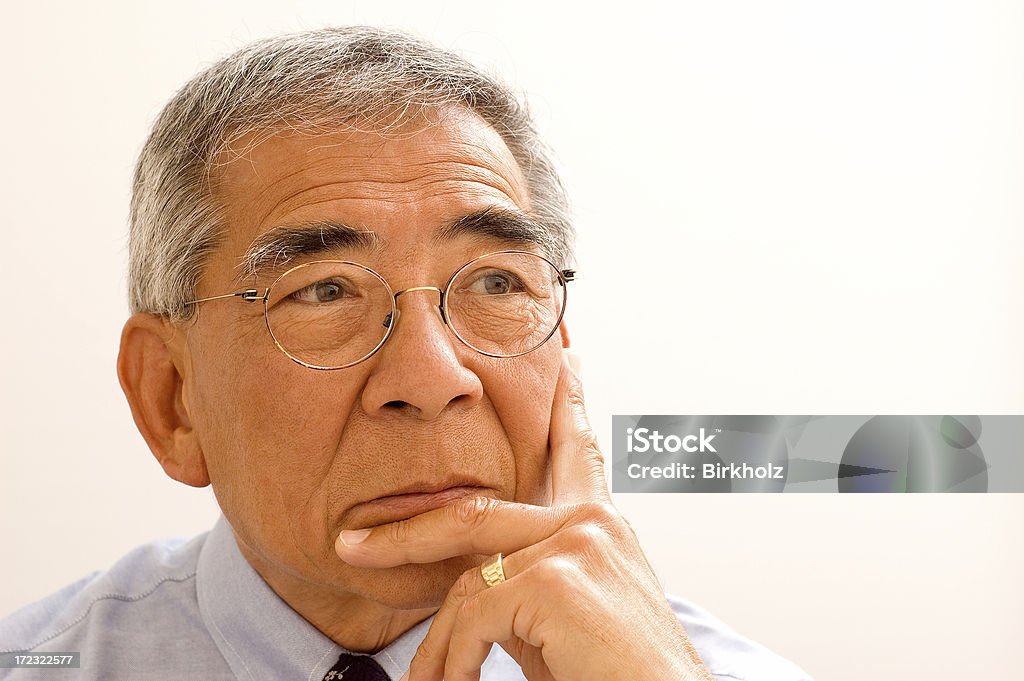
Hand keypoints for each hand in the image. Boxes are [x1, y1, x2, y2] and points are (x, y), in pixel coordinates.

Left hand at [334, 351, 713, 680]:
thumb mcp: (562, 616)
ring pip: (467, 573)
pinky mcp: (558, 577)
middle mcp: (592, 519)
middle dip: (406, 533)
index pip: (577, 448)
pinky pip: (475, 614)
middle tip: (353, 544)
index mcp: (599, 524)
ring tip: (425, 680)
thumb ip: (525, 582)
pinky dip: (453, 658)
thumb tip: (472, 586)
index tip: (567, 359)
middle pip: (475, 511)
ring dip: (436, 640)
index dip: (568, 401)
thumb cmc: (616, 671)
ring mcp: (576, 540)